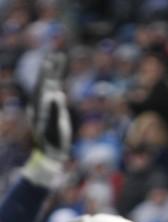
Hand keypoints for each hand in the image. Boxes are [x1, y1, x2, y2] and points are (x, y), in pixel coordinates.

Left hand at [23, 53, 71, 187]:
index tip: (49, 61)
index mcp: (39, 104)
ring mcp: (48, 106)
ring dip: (56, 73)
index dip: (46, 72)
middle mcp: (42, 103)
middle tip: (55, 54)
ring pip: (52, 85)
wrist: (51, 153)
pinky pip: (56, 94)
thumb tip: (56, 94)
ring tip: (60, 60)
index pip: (41, 84)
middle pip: (45, 80)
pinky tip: (60, 80)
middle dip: (51, 68)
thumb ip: (54, 110)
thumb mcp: (53, 126)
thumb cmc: (51, 141)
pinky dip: (58, 85)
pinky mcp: (55, 111)